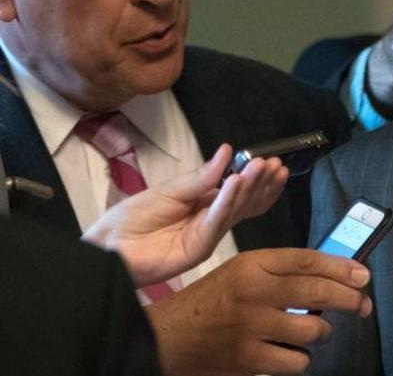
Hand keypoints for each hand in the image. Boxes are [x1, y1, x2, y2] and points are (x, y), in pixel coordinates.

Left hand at [82, 144, 286, 285]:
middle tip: (275, 163)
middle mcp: (211, 221)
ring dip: (250, 188)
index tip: (271, 161)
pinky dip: (228, 202)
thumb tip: (227, 152)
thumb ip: (200, 177)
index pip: (238, 191)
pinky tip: (237, 182)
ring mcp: (207, 236)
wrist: (108, 247)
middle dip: (261, 182)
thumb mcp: (169, 190)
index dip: (255, 178)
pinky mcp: (198, 249)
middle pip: (243, 202)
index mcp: (204, 205)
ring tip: (262, 166)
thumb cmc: (132, 219)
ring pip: (235, 211)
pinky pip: (217, 222)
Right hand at [146, 248, 372, 375]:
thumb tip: (334, 277)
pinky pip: (296, 362)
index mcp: (252, 264)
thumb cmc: (211, 304)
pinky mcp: (248, 360)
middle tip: (363, 306)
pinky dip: (300, 360)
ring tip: (313, 333)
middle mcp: (253, 291)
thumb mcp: (242, 273)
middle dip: (350, 300)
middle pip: (318, 292)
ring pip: (313, 331)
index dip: (342, 268)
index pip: (308, 260)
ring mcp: (251, 327)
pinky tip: (291, 354)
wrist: (166, 339)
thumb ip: (281, 272)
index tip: (364, 276)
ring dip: (321, 334)